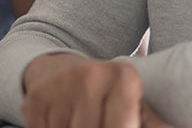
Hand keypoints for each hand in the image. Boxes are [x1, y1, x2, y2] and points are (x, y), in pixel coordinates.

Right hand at [20, 53, 170, 127]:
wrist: (59, 70)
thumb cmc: (106, 95)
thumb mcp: (134, 104)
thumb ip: (155, 123)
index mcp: (124, 78)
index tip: (114, 126)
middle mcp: (92, 75)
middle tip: (95, 122)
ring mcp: (62, 84)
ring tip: (78, 122)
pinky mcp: (36, 96)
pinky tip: (60, 122)